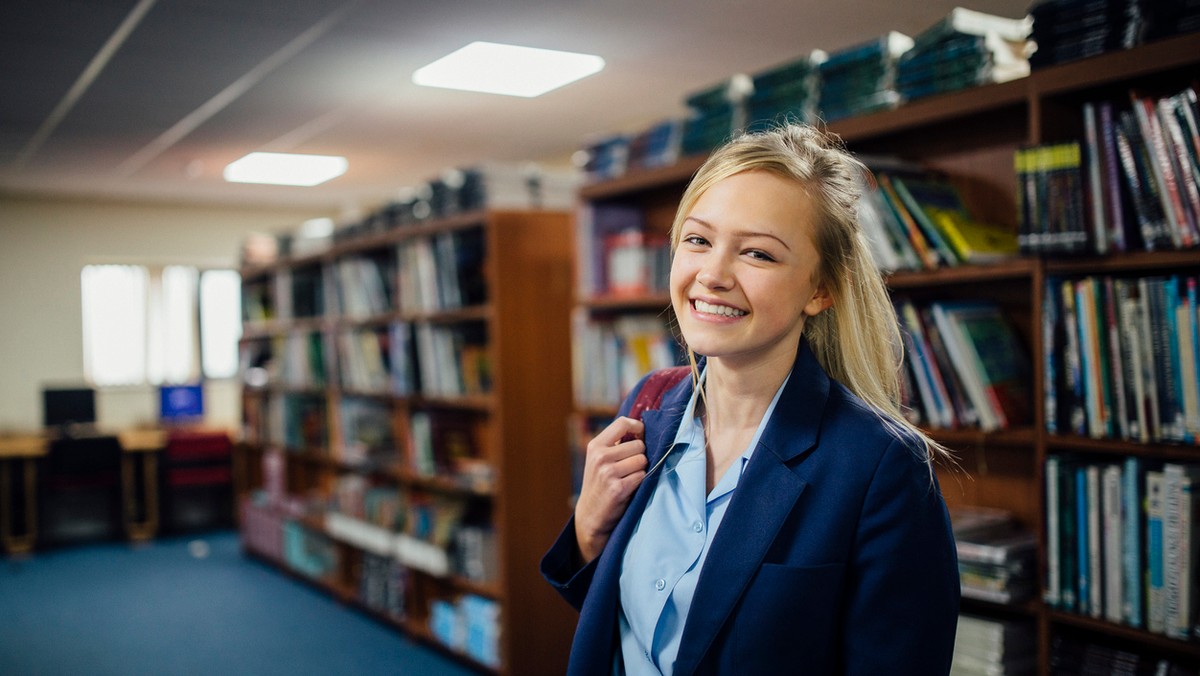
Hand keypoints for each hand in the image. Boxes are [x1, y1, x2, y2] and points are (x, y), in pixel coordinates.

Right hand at [573, 416, 648, 563]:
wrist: (590, 515)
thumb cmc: (600, 484)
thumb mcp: (599, 459)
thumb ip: (615, 443)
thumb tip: (641, 426)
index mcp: (595, 446)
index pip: (622, 423)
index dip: (637, 426)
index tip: (642, 432)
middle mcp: (600, 457)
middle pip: (638, 445)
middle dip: (639, 455)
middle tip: (629, 467)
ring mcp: (608, 472)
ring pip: (642, 460)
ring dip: (641, 469)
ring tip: (628, 478)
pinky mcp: (618, 488)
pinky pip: (642, 476)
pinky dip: (640, 482)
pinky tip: (629, 488)